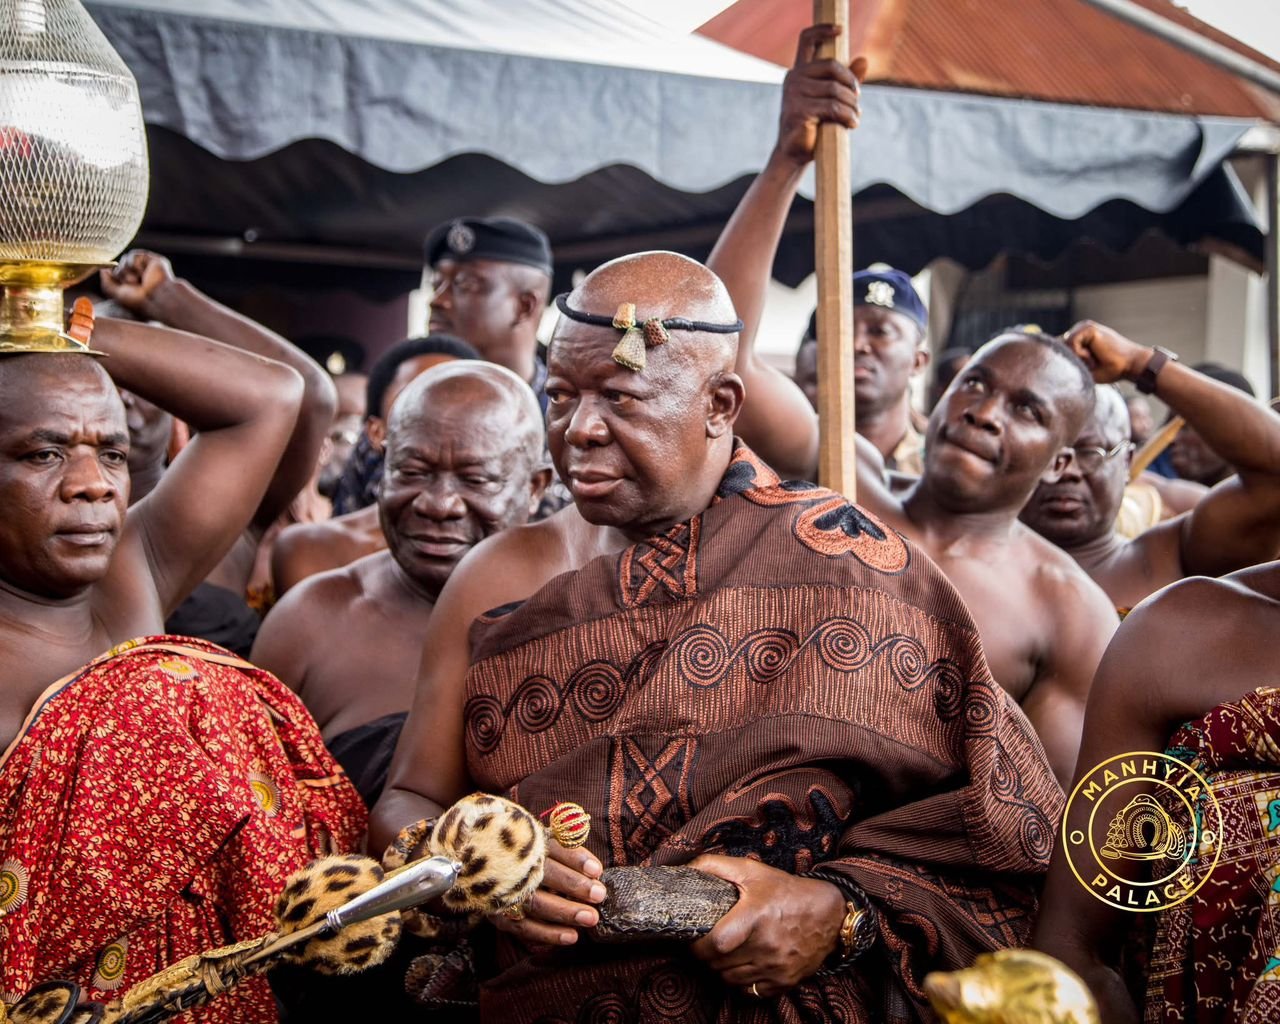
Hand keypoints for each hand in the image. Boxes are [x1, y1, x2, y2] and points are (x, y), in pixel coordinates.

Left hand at [100, 249, 175, 320]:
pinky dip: (135, 265)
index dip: (116, 278)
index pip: (116, 273)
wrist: (156, 298)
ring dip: (127, 271)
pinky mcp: (153, 260)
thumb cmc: (138, 300)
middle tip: (133, 285)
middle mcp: (140, 275)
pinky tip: (143, 273)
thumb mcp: (116, 293)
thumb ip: (106, 282)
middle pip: (119, 266)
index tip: (123, 286)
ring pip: (125, 260)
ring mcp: (147, 267)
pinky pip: (134, 255)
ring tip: (138, 280)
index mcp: (133, 284)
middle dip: (121, 275)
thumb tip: (103, 270)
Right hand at [488, 839, 605, 947]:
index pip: (553, 847)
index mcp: (528, 842)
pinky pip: (524, 927)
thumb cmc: (527, 857)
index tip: (597, 870)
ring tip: (591, 919)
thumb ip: (570, 854)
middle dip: (574, 885)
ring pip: (536, 902)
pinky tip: (571, 937)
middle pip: (545, 874)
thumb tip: (595, 872)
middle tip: (599, 895)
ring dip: (565, 912)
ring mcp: (504, 890)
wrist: (481, 867)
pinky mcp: (498, 912)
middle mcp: (514, 865)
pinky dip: (548, 934)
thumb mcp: (545, 844)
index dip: (575, 858)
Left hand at [688, 855, 845, 998]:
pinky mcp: (784, 982)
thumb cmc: (787, 891)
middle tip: (709, 942)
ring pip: (730, 979)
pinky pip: (750, 992)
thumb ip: (717, 866)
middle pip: (719, 964)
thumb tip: (687, 868)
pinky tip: (742, 966)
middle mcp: (766, 945)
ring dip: (722, 968)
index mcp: (755, 916)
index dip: (698, 945)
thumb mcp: (753, 871)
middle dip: (707, 955)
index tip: (693, 938)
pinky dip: (741, 982)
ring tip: (725, 953)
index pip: (717, 943)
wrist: (829, 914)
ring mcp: (776, 967)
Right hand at [773, 25, 866, 168]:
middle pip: (832, 66)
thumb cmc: (814, 126)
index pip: (807, 40)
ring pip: (835, 90)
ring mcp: (793, 94)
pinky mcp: (798, 111)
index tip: (840, 30)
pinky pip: (832, 107)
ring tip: (855, 117)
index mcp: (799, 71)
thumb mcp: (831, 99)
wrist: (795, 154)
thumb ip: (846, 80)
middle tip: (858, 100)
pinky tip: (851, 125)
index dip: (823, 30)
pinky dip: (847, 116)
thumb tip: (864, 59)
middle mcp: (793, 78)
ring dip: (851, 105)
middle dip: (851, 84)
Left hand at [1064, 320, 1150, 383]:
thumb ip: (1068, 362)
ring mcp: (1083, 327)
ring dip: (1077, 358)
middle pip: (1058, 347)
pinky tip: (1094, 357)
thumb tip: (1047, 363)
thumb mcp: (1083, 368)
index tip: (1070, 365)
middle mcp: (1078, 331)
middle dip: (1069, 360)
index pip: (1058, 348)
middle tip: (1090, 366)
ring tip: (1093, 362)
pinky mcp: (1088, 328)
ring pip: (1064, 346)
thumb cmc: (1110, 370)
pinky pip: (1071, 343)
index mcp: (1077, 339)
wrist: (1130, 366)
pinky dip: (1081, 354)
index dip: (1059, 358)